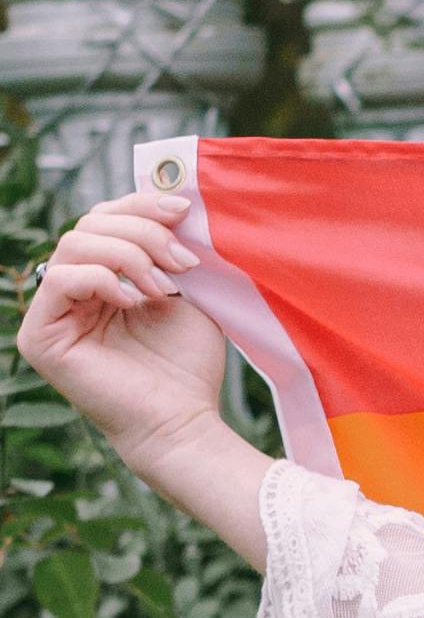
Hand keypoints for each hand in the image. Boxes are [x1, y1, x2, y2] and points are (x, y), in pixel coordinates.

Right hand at [17, 186, 233, 492]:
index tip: (185, 210)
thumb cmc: (188, 363)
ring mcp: (52, 314)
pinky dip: (103, 280)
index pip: (105, 218)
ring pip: (74, 245)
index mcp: (101, 276)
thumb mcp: (188, 288)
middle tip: (183, 260)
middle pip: (89, 224)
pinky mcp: (40, 337)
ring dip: (129, 255)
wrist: (184, 421)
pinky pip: (61, 280)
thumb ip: (172, 245)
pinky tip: (135, 302)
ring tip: (166, 285)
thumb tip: (173, 195)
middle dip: (142, 232)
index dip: (140, 205)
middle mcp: (71, 291)